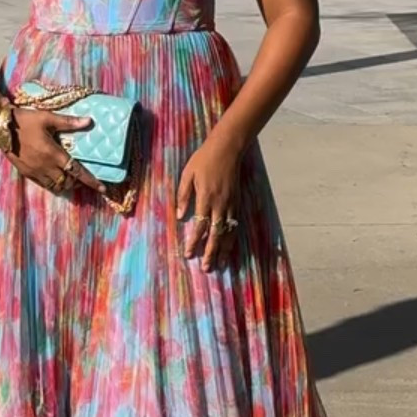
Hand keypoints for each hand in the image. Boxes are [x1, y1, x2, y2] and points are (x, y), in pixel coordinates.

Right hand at [9, 108, 107, 198]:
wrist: (1, 128)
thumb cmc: (25, 120)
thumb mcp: (48, 118)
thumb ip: (69, 122)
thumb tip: (89, 121)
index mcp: (54, 154)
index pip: (77, 171)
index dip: (91, 181)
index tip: (103, 189)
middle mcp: (46, 166)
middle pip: (67, 183)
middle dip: (76, 182)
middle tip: (80, 176)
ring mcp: (35, 171)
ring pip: (55, 187)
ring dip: (65, 184)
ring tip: (68, 177)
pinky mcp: (26, 173)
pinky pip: (44, 184)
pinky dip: (52, 183)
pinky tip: (53, 175)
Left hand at [176, 131, 241, 270]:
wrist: (227, 149)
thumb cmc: (204, 160)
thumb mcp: (187, 174)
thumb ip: (183, 196)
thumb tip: (180, 217)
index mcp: (205, 198)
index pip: (199, 226)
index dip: (194, 242)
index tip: (189, 254)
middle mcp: (220, 205)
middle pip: (215, 234)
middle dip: (210, 252)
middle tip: (206, 268)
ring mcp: (231, 204)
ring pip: (228, 232)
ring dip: (223, 249)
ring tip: (220, 264)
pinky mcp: (237, 202)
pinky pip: (235, 225)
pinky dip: (232, 238)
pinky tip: (230, 247)